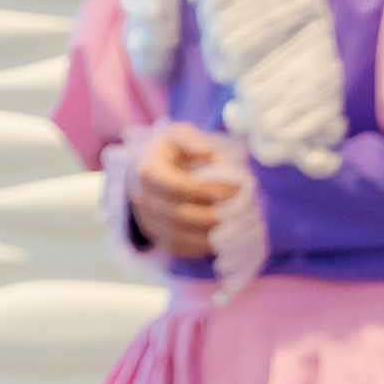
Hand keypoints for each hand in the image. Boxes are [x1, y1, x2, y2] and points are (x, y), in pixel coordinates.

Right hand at [127, 125, 240, 260]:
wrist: (147, 170)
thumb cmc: (171, 151)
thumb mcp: (180, 135)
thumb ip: (195, 141)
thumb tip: (210, 155)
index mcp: (148, 171)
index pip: (176, 186)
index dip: (206, 190)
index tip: (234, 189)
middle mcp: (142, 199)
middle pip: (178, 215)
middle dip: (213, 215)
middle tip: (241, 210)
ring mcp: (147, 221)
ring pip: (178, 236)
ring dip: (210, 234)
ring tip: (235, 226)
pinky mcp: (156, 236)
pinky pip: (178, 248)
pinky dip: (201, 247)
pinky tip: (222, 237)